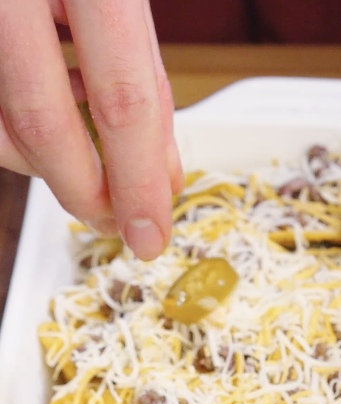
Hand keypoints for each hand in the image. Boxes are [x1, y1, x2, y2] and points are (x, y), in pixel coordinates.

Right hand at [0, 0, 182, 259]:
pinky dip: (13, 122)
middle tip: (113, 224)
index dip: (140, 179)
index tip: (152, 230)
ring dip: (41, 157)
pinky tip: (51, 97)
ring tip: (83, 148)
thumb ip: (142, 73)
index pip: (123, 96)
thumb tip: (163, 173)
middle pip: (38, 121)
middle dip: (83, 190)